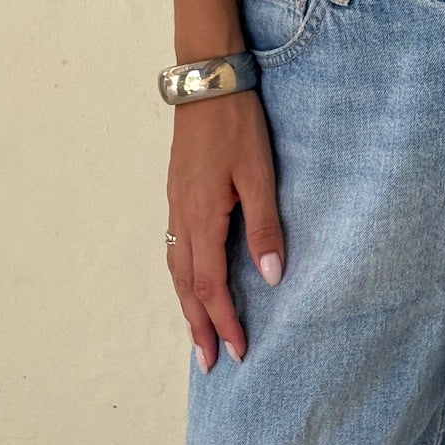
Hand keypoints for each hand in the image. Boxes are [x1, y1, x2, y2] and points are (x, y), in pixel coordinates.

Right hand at [164, 89, 284, 369]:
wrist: (208, 82)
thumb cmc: (238, 124)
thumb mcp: (260, 175)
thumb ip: (264, 227)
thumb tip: (269, 277)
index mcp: (203, 217)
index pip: (211, 285)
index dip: (224, 321)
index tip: (237, 351)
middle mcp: (182, 217)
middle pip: (186, 285)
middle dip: (198, 326)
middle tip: (209, 362)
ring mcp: (176, 205)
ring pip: (176, 267)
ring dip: (187, 304)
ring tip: (197, 333)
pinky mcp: (178, 193)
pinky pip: (175, 247)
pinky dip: (183, 276)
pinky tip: (193, 281)